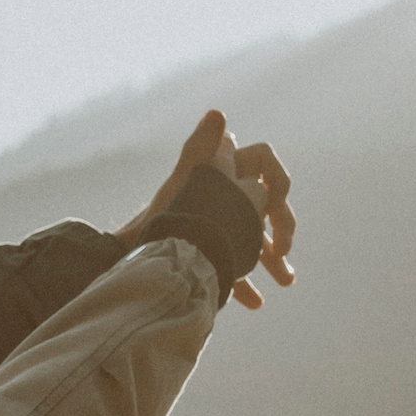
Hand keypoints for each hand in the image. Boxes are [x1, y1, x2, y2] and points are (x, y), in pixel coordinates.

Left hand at [117, 110, 297, 309]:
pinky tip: (254, 302)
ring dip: (272, 261)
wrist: (129, 260)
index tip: (274, 203)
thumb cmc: (159, 218)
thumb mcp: (182, 185)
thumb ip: (199, 151)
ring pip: (254, 238)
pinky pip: (233, 264)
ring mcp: (216, 225)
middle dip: (280, 228)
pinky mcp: (207, 252)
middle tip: (282, 251)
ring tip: (286, 281)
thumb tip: (216, 113)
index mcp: (221, 172)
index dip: (276, 181)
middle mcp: (222, 195)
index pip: (264, 164)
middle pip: (266, 206)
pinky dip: (245, 282)